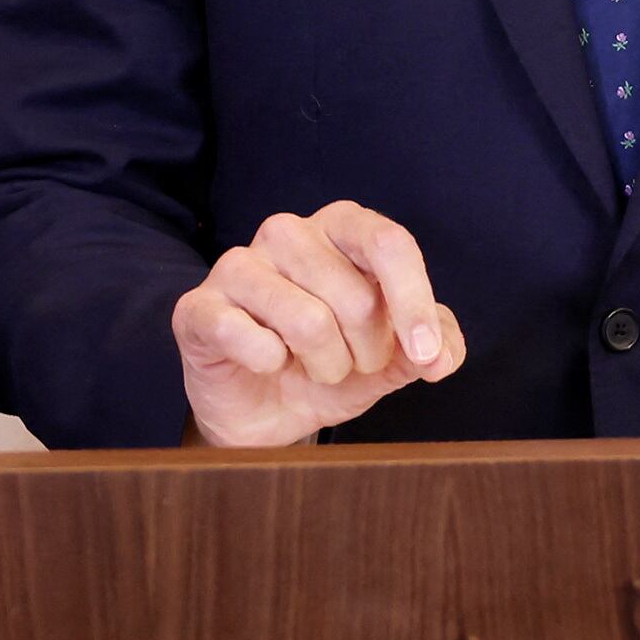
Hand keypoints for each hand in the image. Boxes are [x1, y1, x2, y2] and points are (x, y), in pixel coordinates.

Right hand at [171, 203, 467, 447]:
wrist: (264, 411)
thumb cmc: (330, 365)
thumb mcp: (394, 358)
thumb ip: (435, 346)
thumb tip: (441, 355)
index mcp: (341, 228)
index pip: (389, 243)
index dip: (414, 304)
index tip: (424, 357)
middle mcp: (288, 233)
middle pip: (355, 295)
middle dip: (367, 351)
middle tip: (351, 364)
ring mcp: (238, 265)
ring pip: (307, 320)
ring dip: (325, 364)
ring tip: (316, 369)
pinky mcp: (198, 307)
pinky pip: (245, 335)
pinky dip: (269, 364)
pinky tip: (267, 364)